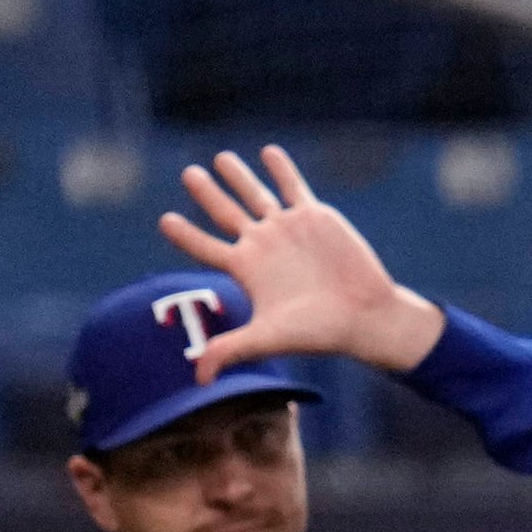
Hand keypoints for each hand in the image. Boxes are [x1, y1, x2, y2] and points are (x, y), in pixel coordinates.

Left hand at [162, 145, 444, 376]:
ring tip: (221, 159)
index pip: (204, 246)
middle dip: (207, 193)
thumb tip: (199, 379)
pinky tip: (269, 153)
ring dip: (238, 176)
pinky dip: (281, 169)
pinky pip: (293, 187)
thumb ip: (230, 350)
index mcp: (245, 268)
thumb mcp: (268, 338)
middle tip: (191, 175)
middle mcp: (262, 245)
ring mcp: (287, 229)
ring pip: (255, 195)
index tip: (165, 220)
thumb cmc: (319, 331)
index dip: (184, 234)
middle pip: (225, 212)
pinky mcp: (315, 217)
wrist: (366, 317)